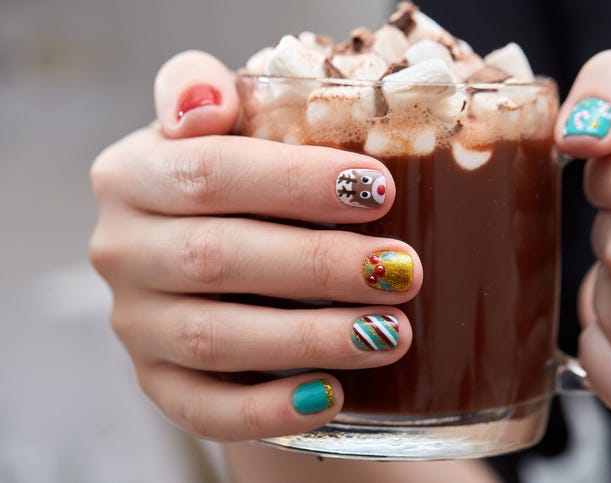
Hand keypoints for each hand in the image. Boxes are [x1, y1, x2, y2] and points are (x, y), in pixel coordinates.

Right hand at [89, 50, 419, 440]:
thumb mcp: (225, 126)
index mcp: (133, 174)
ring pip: (215, 338)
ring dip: (311, 338)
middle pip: (216, 258)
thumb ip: (203, 92)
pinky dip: (269, 408)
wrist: (220, 259)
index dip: (295, 182)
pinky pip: (204, 409)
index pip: (207, 172)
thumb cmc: (238, 183)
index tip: (380, 190)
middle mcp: (123, 251)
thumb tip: (205, 105)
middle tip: (402, 271)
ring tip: (391, 333)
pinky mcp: (157, 384)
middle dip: (319, 265)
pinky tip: (333, 396)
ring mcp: (136, 325)